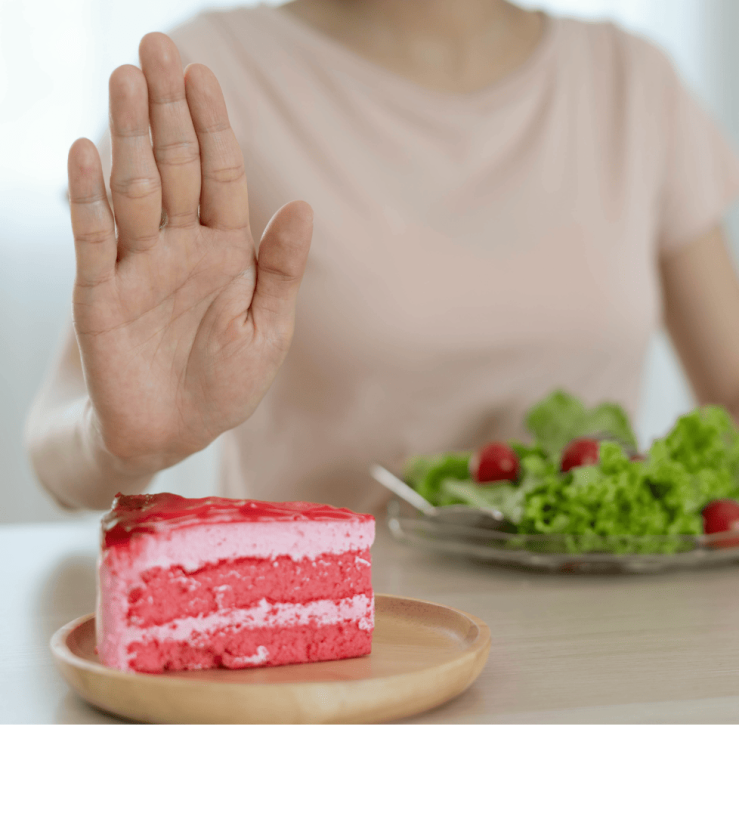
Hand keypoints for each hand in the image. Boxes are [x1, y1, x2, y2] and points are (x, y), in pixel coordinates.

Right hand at [67, 33, 312, 474]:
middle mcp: (180, 247)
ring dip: (130, 135)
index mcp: (226, 252)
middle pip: (174, 166)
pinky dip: (87, 197)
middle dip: (167, 109)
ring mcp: (137, 266)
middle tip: (156, 47)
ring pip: (133, 188)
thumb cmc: (226, 385)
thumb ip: (280, 270)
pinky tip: (85, 151)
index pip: (220, 176)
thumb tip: (301, 204)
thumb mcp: (268, 331)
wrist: (173, 432)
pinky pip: (92, 237)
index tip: (202, 75)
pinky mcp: (99, 293)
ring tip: (125, 79)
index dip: (213, 127)